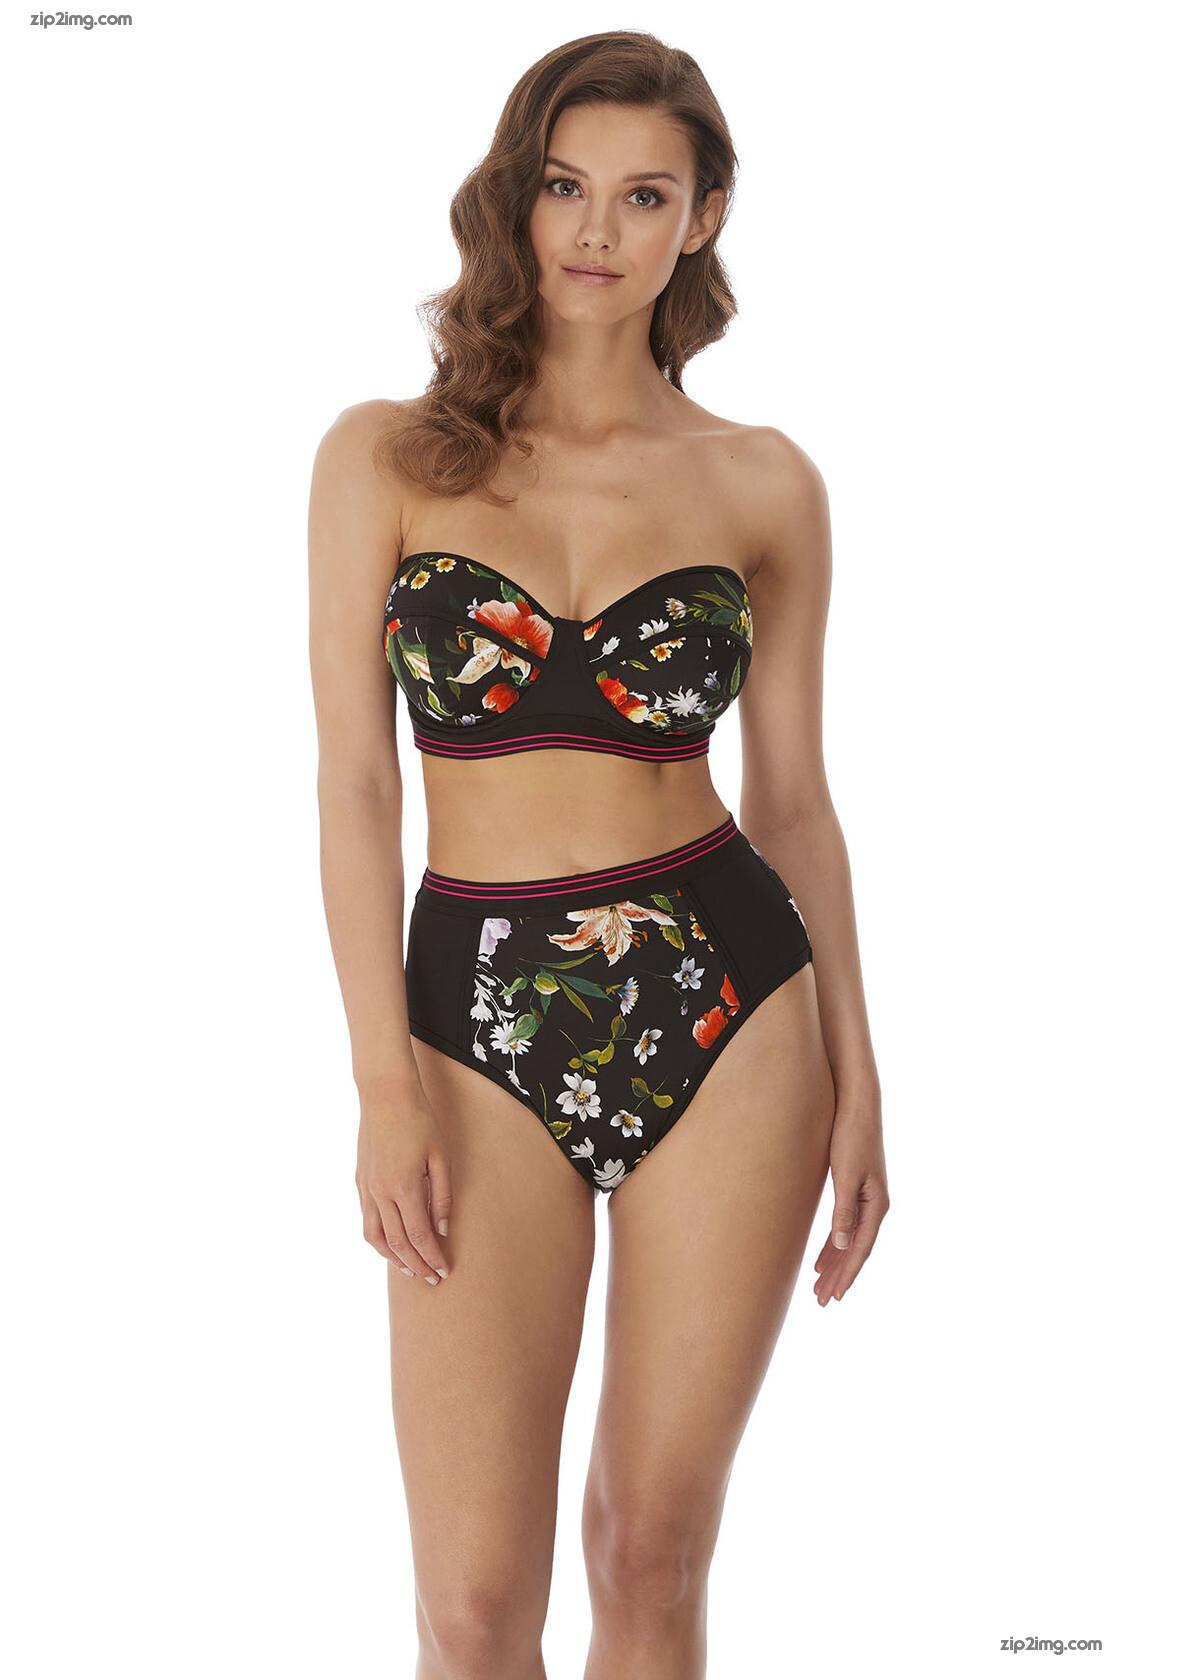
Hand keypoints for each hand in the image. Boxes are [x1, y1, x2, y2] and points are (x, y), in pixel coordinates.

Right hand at [356, 1074, 452, 1284]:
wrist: (386, 1095)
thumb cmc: (420, 1121)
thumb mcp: (441, 1157)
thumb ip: (442, 1195)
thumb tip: (442, 1229)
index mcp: (404, 1187)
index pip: (419, 1236)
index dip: (432, 1257)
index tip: (443, 1271)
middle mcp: (381, 1193)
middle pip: (397, 1243)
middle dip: (416, 1264)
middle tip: (432, 1279)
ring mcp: (367, 1188)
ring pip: (375, 1237)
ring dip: (392, 1258)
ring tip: (410, 1269)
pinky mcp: (360, 1181)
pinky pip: (367, 1220)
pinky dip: (378, 1239)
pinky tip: (390, 1243)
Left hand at [812, 1090, 887, 1305]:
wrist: (857, 1105)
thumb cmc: (851, 1137)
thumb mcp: (846, 1175)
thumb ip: (845, 1211)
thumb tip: (842, 1246)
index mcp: (877, 1205)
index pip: (860, 1250)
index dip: (847, 1275)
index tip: (832, 1296)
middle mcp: (875, 1206)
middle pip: (855, 1250)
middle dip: (839, 1276)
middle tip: (822, 1301)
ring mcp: (866, 1198)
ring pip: (849, 1240)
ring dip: (836, 1263)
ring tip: (819, 1285)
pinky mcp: (855, 1189)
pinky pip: (845, 1226)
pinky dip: (834, 1243)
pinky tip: (823, 1255)